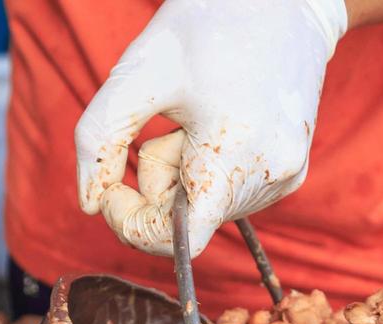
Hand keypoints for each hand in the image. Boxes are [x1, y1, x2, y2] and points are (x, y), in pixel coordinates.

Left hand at [75, 0, 347, 256]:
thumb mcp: (137, 74)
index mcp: (233, 159)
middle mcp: (271, 178)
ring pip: (208, 207)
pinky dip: (211, 166)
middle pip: (188, 219)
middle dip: (159, 180)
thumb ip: (99, 141)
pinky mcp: (294, 171)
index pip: (177, 240)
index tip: (112, 187)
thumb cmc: (208, 24)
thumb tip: (88, 203)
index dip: (131, 224)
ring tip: (198, 115)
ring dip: (185, 171)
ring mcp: (287, 178)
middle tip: (165, 125)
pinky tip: (222, 120)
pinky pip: (232, 192)